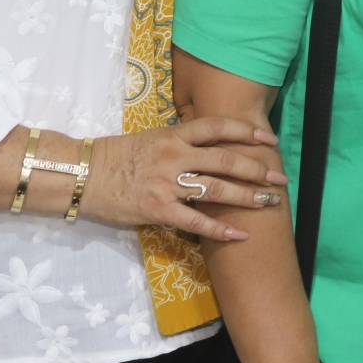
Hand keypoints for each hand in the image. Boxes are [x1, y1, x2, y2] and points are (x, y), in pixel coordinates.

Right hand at [74, 116, 288, 240]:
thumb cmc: (116, 156)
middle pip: (227, 160)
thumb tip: (210, 144)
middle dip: (258, 170)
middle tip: (280, 179)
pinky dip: (220, 230)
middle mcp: (175, 156)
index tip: (270, 139)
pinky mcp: (158, 210)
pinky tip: (240, 235)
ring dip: (248, 197)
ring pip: (218, 190)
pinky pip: (196, 222)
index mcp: (174, 135)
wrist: (82, 175)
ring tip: (270, 204)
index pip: (218, 127)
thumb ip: (180, 141)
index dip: (247, 131)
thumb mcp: (151, 138)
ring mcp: (167, 184)